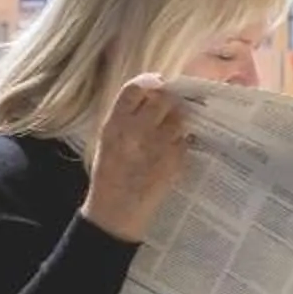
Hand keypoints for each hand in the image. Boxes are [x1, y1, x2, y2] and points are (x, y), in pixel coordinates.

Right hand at [79, 73, 189, 243]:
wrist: (116, 211)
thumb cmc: (109, 175)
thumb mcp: (108, 141)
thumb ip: (125, 118)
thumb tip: (148, 96)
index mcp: (115, 124)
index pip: (134, 89)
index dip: (149, 82)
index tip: (157, 83)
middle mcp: (136, 131)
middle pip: (162, 99)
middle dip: (168, 100)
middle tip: (169, 107)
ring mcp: (158, 146)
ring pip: (178, 119)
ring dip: (178, 121)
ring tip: (171, 131)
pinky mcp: (174, 161)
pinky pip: (185, 141)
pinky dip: (182, 142)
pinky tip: (173, 150)